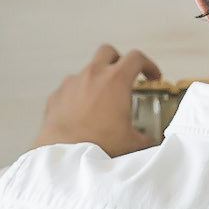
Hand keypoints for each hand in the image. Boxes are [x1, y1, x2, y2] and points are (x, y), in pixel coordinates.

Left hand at [33, 44, 161, 155]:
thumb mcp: (132, 143)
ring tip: (102, 101)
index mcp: (116, 81)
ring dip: (96, 79)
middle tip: (124, 77)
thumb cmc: (98, 145)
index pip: (136, 58)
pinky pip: (69, 88)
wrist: (67, 156)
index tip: (152, 76)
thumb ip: (146, 139)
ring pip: (86, 70)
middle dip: (119, 61)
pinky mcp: (57, 95)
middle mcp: (93, 75)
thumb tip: (150, 142)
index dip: (148, 65)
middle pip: (108, 52)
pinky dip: (78, 95)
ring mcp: (72, 83)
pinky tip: (81, 112)